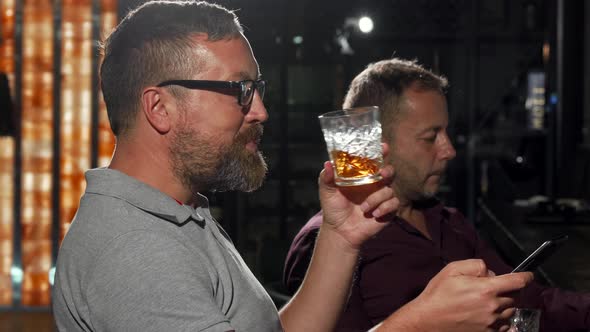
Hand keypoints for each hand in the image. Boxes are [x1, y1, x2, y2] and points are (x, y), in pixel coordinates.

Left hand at [318, 147, 398, 249]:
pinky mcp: (388, 210)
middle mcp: (374, 184)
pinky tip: (374, 214)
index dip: (381, 151)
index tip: (384, 146)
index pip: (374, 160)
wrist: (340, 231)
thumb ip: (327, 177)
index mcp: (362, 176)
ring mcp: (382, 197)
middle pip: (389, 171)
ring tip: (363, 208)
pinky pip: (394, 204)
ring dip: (376, 199)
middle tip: (382, 174)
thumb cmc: (333, 208)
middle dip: (388, 170)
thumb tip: (328, 163)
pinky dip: (384, 208)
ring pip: (389, 189)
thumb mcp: (327, 191)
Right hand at [407, 259, 532, 331]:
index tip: (529, 276)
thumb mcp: (452, 270)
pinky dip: (501, 319)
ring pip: (510, 311)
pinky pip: (505, 326)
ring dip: (504, 305)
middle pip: (514, 296)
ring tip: (487, 302)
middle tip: (490, 288)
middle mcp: (493, 307)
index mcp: (486, 289)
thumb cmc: (438, 294)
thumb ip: (476, 265)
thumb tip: (490, 272)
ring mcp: (491, 323)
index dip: (526, 277)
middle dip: (507, 290)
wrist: (427, 320)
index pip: (517, 282)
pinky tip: (488, 315)